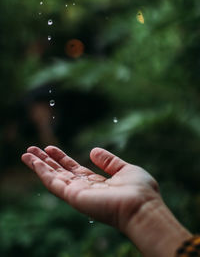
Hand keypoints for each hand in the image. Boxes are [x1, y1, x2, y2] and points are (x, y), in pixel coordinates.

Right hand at [21, 146, 159, 232]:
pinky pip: (53, 183)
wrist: (142, 206)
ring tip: (26, 153)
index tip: (50, 148)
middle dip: (46, 161)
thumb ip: (109, 161)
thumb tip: (93, 151)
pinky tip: (34, 162)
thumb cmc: (139, 190)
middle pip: (60, 172)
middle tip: (32, 149)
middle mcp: (85, 189)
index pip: (74, 169)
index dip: (62, 158)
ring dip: (39, 165)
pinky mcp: (73, 196)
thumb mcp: (125, 169)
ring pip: (53, 177)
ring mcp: (78, 193)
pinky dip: (42, 172)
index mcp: (97, 183)